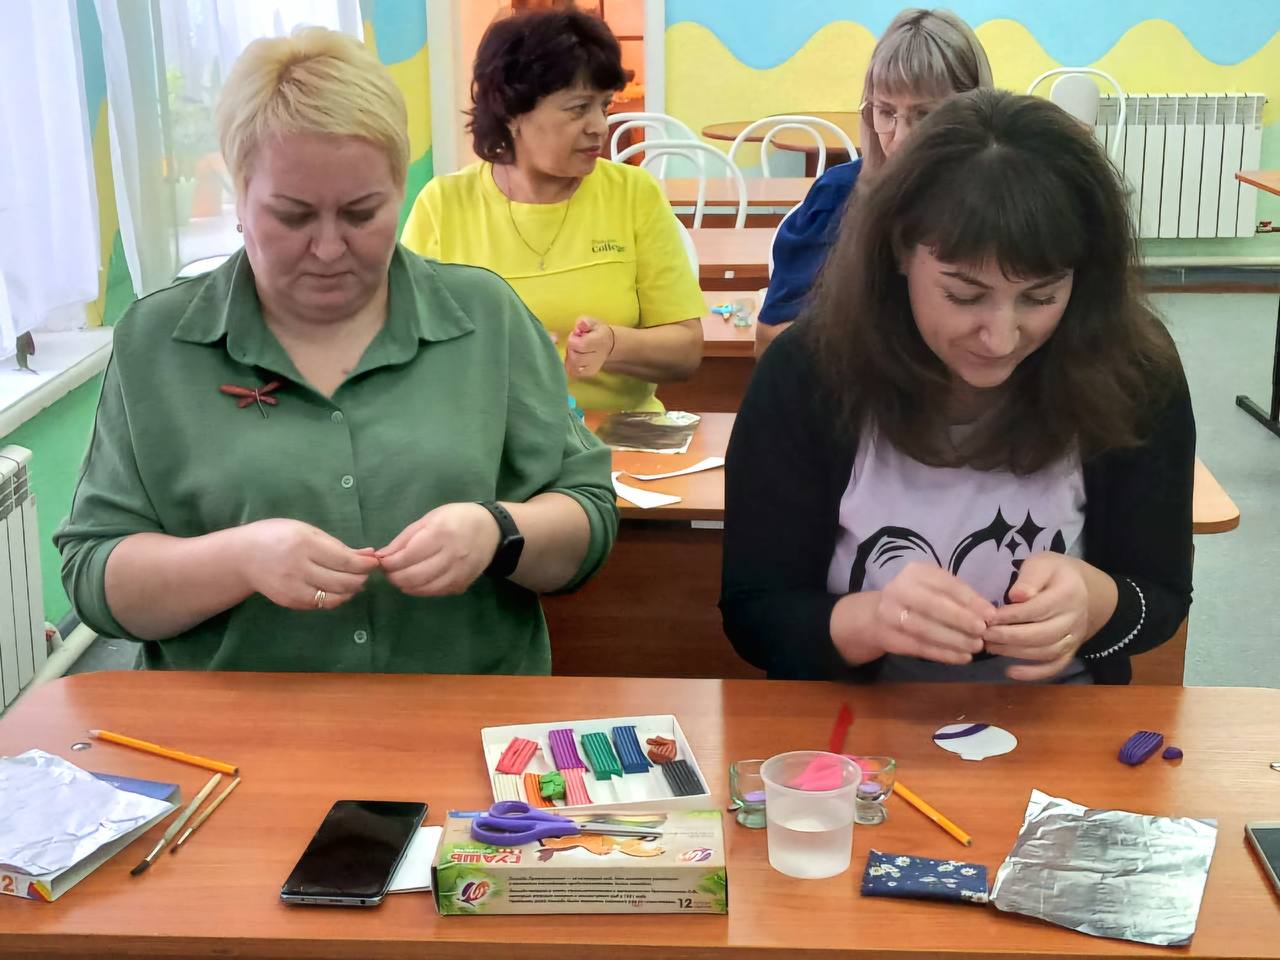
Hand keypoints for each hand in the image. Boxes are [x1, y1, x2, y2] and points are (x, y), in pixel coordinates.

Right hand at [239, 519, 378, 609]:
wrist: (242, 557)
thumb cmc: (277, 536)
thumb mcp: (307, 531)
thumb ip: (337, 545)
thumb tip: (368, 555)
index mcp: (304, 544)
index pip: (344, 561)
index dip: (364, 565)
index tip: (375, 562)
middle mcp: (298, 568)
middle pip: (342, 581)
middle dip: (360, 578)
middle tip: (366, 572)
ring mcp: (293, 588)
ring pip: (334, 597)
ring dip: (351, 591)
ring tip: (355, 581)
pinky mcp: (289, 602)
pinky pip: (320, 604)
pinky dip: (335, 598)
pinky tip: (338, 589)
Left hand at [376, 503, 500, 596]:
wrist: (492, 531)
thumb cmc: (457, 519)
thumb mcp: (429, 519)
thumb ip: (405, 539)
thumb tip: (382, 556)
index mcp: (441, 533)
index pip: (407, 556)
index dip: (389, 563)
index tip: (381, 562)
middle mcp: (451, 555)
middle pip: (413, 575)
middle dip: (394, 577)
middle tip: (388, 572)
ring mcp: (459, 572)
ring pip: (423, 588)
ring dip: (405, 585)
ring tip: (400, 577)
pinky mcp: (462, 584)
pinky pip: (436, 592)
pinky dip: (420, 590)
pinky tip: (416, 582)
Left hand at [564, 316, 614, 378]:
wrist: (608, 343)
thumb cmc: (596, 331)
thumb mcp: (591, 322)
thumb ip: (585, 322)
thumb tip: (581, 324)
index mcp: (600, 341)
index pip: (581, 345)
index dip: (573, 340)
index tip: (575, 335)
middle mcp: (598, 356)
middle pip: (576, 358)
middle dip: (570, 349)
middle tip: (574, 343)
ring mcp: (594, 367)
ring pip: (573, 366)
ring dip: (569, 357)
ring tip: (574, 350)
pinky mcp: (589, 373)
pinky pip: (574, 372)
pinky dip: (570, 365)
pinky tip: (574, 357)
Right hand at [856, 562, 994, 664]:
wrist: (878, 615)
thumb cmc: (918, 599)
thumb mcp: (936, 589)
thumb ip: (959, 598)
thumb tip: (989, 614)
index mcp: (915, 572)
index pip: (946, 584)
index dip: (970, 600)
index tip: (991, 615)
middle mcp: (899, 589)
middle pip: (932, 605)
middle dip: (961, 620)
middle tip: (982, 632)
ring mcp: (889, 614)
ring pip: (925, 629)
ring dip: (954, 640)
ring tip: (975, 647)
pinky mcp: (889, 637)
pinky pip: (919, 647)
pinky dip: (943, 654)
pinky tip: (962, 658)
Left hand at [983, 553, 1089, 680]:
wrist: (1083, 589)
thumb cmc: (1054, 573)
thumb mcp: (1042, 564)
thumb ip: (1029, 578)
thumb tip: (1016, 596)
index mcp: (1067, 594)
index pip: (1037, 609)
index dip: (1011, 616)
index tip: (989, 617)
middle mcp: (1073, 618)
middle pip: (1041, 634)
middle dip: (1009, 636)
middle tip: (984, 634)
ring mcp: (1074, 637)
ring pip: (1046, 652)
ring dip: (1015, 653)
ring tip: (990, 647)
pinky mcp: (1070, 651)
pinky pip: (1055, 666)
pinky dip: (1034, 673)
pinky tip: (1010, 672)